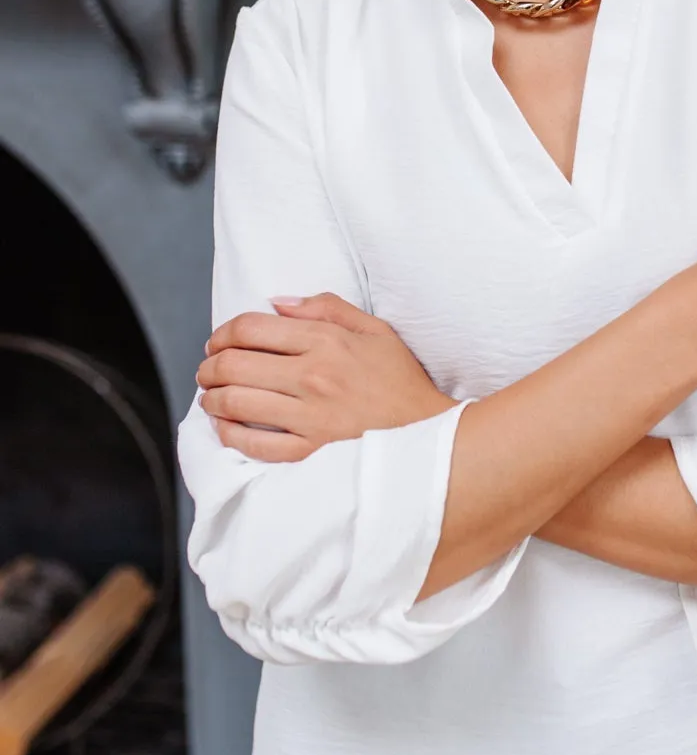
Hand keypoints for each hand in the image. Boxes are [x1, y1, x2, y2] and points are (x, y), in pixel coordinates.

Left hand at [196, 291, 454, 462]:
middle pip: (234, 364)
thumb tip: (278, 303)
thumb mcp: (376, 330)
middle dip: (210, 365)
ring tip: (212, 396)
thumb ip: (328, 308)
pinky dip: (230, 434)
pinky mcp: (310, 451)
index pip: (252, 328)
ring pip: (236, 403)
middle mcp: (312, 376)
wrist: (430, 436)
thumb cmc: (402, 382)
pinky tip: (226, 426)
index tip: (219, 341)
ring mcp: (309, 416)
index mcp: (326, 341)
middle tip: (208, 370)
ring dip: (212, 398)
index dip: (224, 332)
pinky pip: (255, 444)